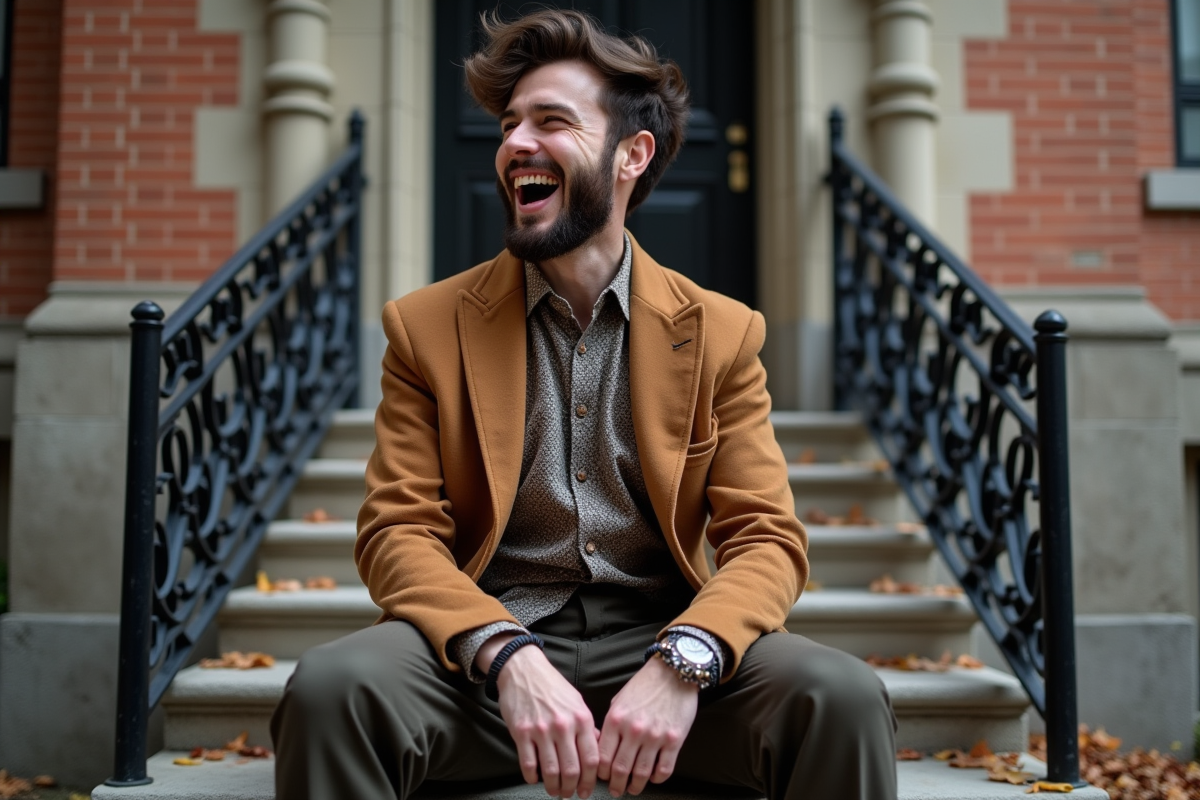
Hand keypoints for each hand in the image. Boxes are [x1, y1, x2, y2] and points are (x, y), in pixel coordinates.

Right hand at [483, 636, 600, 797]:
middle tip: (569, 794)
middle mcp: (563, 726)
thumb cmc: (553, 686)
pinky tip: (535, 778)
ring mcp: (541, 730)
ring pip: (551, 771)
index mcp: (581, 719)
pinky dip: (532, 777)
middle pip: (572, 770)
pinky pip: (528, 764)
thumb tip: (600, 749)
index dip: (591, 781)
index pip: (592, 759)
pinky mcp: (521, 732)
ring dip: (553, 787)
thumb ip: (589, 727)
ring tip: (554, 791)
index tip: (587, 790)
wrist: (524, 669)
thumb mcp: (578, 702)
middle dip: (572, 789)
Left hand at [597, 656, 698, 795]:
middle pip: (620, 770)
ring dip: (635, 786)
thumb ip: (611, 724)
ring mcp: (655, 736)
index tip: (603, 778)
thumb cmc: (644, 685)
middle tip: (616, 790)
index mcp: (616, 719)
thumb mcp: (619, 700)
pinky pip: (664, 769)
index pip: (602, 757)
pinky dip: (657, 779)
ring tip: (633, 788)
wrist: (673, 672)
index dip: (601, 773)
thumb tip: (603, 748)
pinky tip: (654, 778)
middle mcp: (633, 730)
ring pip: (641, 774)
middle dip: (616, 785)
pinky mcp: (675, 740)